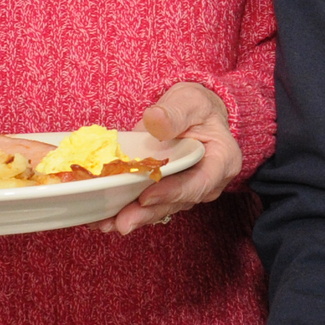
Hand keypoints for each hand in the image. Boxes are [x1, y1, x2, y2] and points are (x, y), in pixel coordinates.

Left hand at [102, 81, 240, 235]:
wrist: (190, 113)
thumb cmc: (195, 106)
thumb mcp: (188, 101)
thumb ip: (174, 113)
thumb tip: (155, 120)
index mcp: (222, 160)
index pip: (199, 182)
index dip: (172, 192)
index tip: (146, 196)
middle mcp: (207, 183)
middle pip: (176, 202)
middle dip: (147, 213)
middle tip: (121, 222)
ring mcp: (186, 191)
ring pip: (160, 208)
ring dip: (132, 216)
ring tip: (106, 223)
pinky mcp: (167, 193)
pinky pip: (148, 204)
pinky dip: (126, 209)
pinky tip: (103, 216)